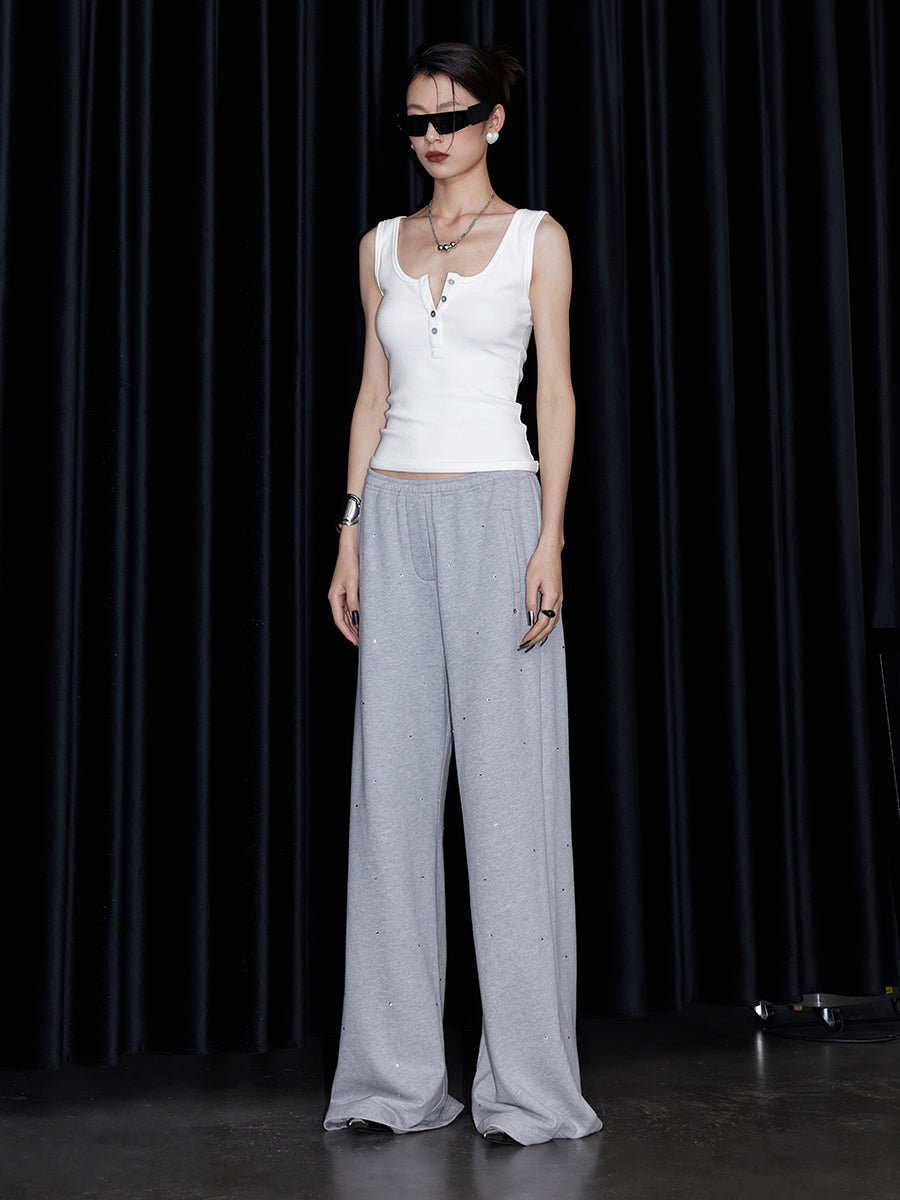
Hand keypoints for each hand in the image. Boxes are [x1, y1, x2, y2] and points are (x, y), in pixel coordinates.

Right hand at [328, 528, 359, 645]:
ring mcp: (343, 594)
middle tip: (361, 642)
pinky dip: (357, 615)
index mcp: (334, 597)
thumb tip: (356, 618)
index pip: (339, 620)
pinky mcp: (349, 590)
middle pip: (343, 619)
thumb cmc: (350, 563)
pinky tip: (364, 619)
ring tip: (363, 634)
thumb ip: (354, 603)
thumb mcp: (353, 585)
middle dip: (351, 631)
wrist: (352, 548)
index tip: (355, 642)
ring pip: (348, 614)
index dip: (347, 632)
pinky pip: (352, 607)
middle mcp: (337, 597)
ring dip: (354, 624)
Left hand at [518, 540, 562, 649]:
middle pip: (549, 626)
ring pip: (553, 622)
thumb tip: (530, 618)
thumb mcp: (530, 582)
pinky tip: (543, 629)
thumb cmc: (540, 563)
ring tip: (534, 642)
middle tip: (527, 645)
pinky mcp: (558, 596)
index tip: (525, 640)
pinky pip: (554, 616)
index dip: (533, 633)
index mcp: (552, 597)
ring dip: (543, 633)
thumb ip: (530, 601)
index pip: (542, 622)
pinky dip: (548, 626)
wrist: (551, 551)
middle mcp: (558, 600)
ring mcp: (560, 599)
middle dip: (538, 637)